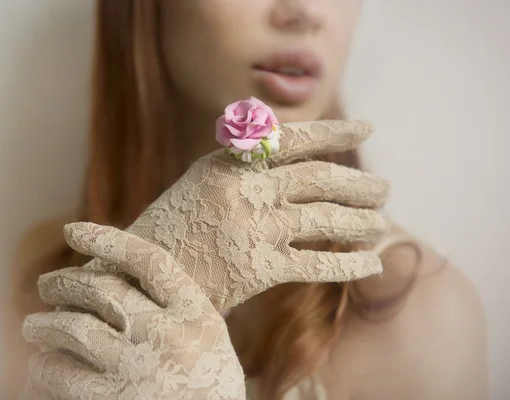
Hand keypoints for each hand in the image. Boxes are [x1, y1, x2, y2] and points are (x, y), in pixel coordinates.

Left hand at [23, 230, 244, 398]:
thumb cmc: (206, 381)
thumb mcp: (205, 335)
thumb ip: (174, 305)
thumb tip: (119, 271)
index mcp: (196, 313)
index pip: (149, 261)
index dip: (108, 239)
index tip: (73, 230)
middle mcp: (168, 336)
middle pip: (103, 290)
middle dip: (65, 283)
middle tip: (46, 285)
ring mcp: (139, 370)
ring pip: (74, 329)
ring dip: (44, 325)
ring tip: (32, 327)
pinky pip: (61, 374)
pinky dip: (44, 366)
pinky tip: (41, 366)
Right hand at [70, 120, 389, 311]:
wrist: (138, 278)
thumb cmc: (172, 231)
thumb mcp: (199, 183)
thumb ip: (242, 166)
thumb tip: (294, 157)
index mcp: (226, 163)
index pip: (291, 138)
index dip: (332, 132)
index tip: (366, 128)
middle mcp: (242, 189)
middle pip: (318, 179)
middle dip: (358, 184)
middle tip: (385, 188)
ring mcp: (250, 228)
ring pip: (324, 219)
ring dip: (361, 221)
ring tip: (383, 223)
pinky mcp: (256, 269)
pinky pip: (316, 263)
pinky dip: (349, 264)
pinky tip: (371, 263)